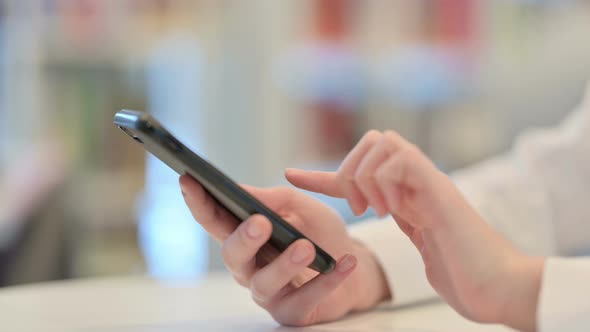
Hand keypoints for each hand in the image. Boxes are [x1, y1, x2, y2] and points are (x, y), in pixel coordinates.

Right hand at [179, 175, 389, 325]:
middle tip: (260, 223)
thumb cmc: (321, 232)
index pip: (215, 220)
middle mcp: (250, 267)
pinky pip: (305, 300)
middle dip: (243, 239)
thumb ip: (275, 198)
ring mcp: (270, 293)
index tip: (188, 180)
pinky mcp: (294, 312)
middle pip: (232, 256)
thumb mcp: (301, 207)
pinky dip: (326, 281)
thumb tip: (243, 191)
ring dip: (284, 264)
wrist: (357, 264)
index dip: (199, 202)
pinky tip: (344, 263)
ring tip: (305, 247)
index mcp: (245, 237)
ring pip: (264, 283)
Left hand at [285, 130, 543, 331]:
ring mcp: (428, 180)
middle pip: (372, 140)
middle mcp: (417, 179)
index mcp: (407, 192)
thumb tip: (384, 215)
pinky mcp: (439, 187)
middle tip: (357, 207)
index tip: (290, 176)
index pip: (359, 171)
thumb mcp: (418, 244)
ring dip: (366, 175)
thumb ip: (405, 223)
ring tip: (374, 209)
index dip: (321, 175)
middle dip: (351, 169)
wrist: (497, 285)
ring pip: (382, 142)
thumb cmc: (461, 271)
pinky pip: (400, 159)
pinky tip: (391, 209)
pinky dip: (385, 181)